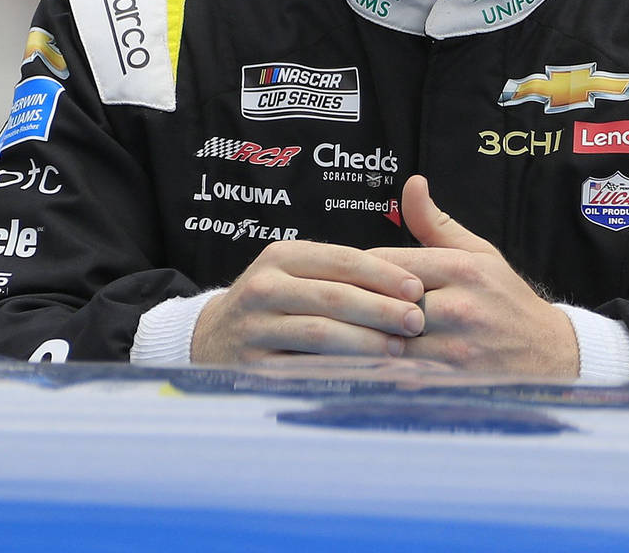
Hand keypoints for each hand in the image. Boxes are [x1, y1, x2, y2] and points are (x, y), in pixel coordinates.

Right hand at [191, 239, 427, 363]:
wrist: (211, 337)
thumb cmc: (276, 301)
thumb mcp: (298, 272)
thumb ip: (344, 272)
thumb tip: (410, 286)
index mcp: (283, 256)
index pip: (343, 260)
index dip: (384, 275)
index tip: (417, 290)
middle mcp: (265, 287)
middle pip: (335, 296)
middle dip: (381, 310)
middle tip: (416, 322)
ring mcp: (254, 326)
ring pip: (320, 332)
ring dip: (365, 341)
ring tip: (398, 349)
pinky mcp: (251, 363)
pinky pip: (302, 367)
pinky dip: (338, 369)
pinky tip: (366, 372)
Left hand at [369, 175, 579, 377]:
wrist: (547, 353)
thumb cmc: (506, 300)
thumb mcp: (479, 253)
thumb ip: (436, 223)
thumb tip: (412, 184)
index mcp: (462, 268)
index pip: (385, 262)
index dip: (362, 270)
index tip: (356, 277)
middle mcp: (458, 305)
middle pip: (380, 300)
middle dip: (359, 303)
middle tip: (345, 306)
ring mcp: (454, 346)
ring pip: (384, 338)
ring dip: (366, 337)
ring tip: (353, 333)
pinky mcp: (449, 377)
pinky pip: (397, 370)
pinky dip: (379, 364)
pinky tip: (373, 359)